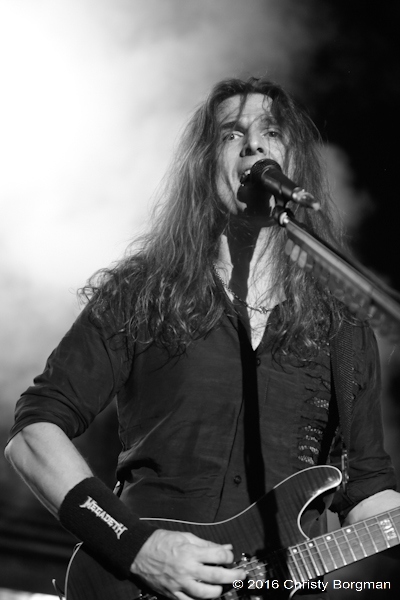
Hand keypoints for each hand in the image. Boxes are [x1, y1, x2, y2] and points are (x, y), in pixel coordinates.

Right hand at [130, 529, 246, 599]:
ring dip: (218, 591)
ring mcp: (180, 584)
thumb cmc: (161, 541)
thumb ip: (206, 544)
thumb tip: (225, 548)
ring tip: (221, 586)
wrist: (138, 553)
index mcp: (190, 552)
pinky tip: (205, 594)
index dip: (229, 556)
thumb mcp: (185, 536)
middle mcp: (187, 570)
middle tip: (241, 575)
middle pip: (217, 577)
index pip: (218, 556)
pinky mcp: (173, 594)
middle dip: (233, 576)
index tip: (230, 556)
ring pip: (206, 594)